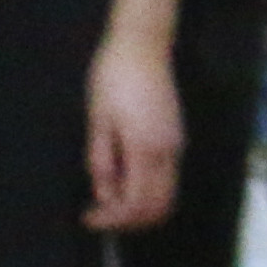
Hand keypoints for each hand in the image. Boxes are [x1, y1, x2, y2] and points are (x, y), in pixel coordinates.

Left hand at [85, 33, 181, 233]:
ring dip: (139, 207)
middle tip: (99, 215)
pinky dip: (147, 190)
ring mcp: (177, 146)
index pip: (136, 204)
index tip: (88, 218)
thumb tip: (103, 194)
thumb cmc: (113, 77)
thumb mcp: (97, 119)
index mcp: (146, 149)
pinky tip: (122, 179)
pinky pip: (167, 179)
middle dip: (129, 220)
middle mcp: (169, 153)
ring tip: (108, 198)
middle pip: (159, 207)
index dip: (112, 219)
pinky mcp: (177, 139)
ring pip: (167, 196)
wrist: (143, 45)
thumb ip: (101, 160)